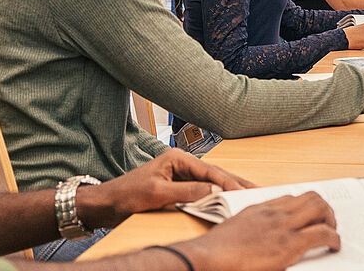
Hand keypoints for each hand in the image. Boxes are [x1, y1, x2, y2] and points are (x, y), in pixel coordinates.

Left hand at [80, 148, 252, 228]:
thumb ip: (187, 191)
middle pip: (216, 174)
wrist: (103, 205)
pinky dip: (218, 196)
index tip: (244, 192)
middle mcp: (181, 164)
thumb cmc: (125, 196)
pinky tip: (229, 200)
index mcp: (178, 158)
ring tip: (252, 194)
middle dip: (238, 183)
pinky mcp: (177, 187)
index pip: (210, 171)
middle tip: (259, 191)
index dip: (229, 182)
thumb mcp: (157, 194)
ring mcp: (180, 176)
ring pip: (212, 182)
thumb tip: (215, 191)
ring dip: (231, 189)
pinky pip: (203, 191)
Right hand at [177, 193, 340, 269]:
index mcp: (261, 208)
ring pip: (320, 209)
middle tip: (327, 222)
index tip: (310, 213)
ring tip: (332, 231)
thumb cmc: (216, 249)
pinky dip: (333, 238)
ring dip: (331, 219)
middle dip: (324, 208)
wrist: (208, 256)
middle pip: (311, 197)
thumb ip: (253, 226)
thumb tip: (260, 235)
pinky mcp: (290, 244)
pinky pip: (322, 234)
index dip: (305, 205)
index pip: (292, 197)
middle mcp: (275, 212)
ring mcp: (284, 226)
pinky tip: (334, 245)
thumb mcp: (236, 228)